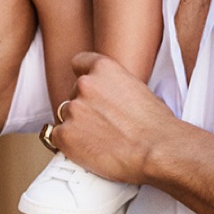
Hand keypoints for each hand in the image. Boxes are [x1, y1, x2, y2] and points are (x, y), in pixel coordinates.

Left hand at [51, 52, 178, 184]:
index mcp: (104, 68)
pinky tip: (87, 151)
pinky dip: (68, 144)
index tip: (87, 89)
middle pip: (73, 94)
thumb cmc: (157, 124)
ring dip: (76, 126)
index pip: (79, 62)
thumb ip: (117, 87)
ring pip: (65, 116)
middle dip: (84, 107)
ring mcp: (73, 109)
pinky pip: (56, 137)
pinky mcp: (65, 135)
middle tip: (102, 124)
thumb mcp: (138, 90)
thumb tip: (112, 100)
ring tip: (99, 140)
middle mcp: (85, 84)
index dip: (83, 76)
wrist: (156, 150)